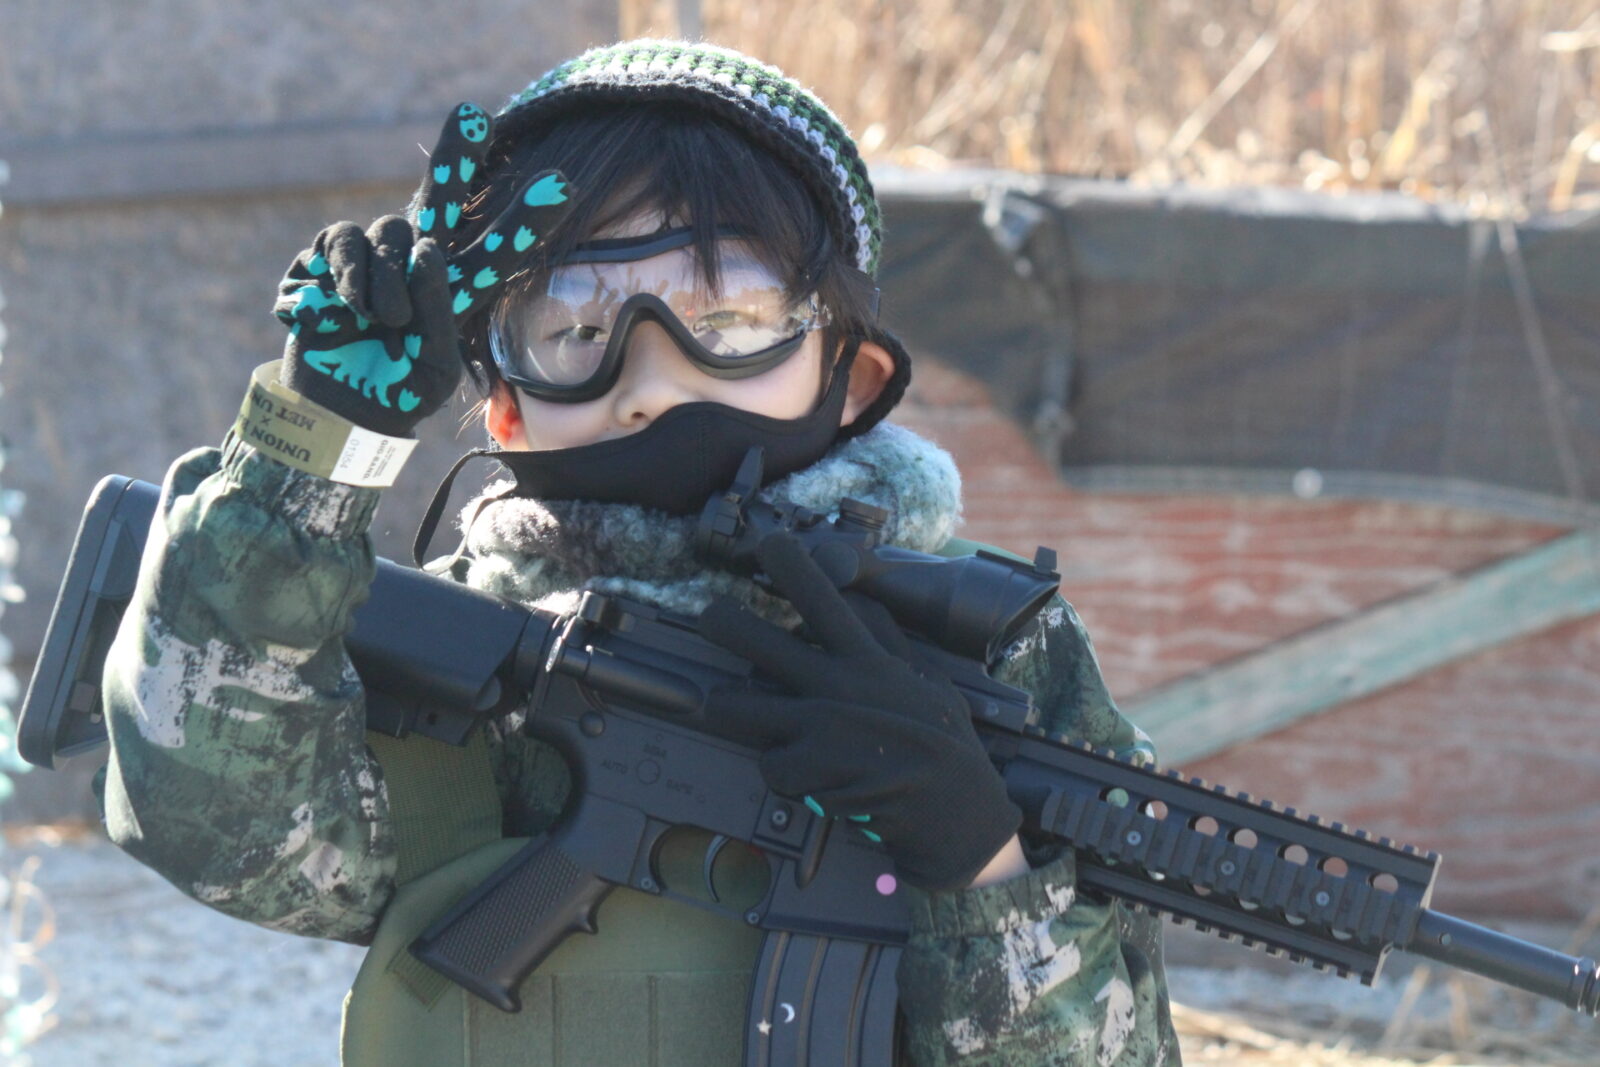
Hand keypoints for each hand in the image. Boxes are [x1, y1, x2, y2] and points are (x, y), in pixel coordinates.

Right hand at [274, 102, 571, 436]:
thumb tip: (426, 248)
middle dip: (457, 155)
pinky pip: (341, 244)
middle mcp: (417, 259)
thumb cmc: (398, 387)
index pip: (496, 247)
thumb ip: (440, 308)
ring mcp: (372, 253)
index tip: (562, 185)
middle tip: (474, 116)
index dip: (525, 220)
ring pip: (388, 233)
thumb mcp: (436, 362)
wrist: (338, 407)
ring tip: (381, 323)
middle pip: (441, 196)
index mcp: (456, 286)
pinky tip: (337, 315)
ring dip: (383, 284)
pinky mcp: (327, 255)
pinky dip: (343, 282)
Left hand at [697, 534, 1022, 890]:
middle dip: (721, 622)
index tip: (767, 543)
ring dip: (735, 710)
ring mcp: (819, 726)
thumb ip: (887, 639)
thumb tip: (858, 597)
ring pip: (735, 705)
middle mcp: (838, 684)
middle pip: (753, 638)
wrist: (955, 810)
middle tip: (712, 618)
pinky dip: (782, 772)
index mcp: (869, 658)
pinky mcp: (808, 770)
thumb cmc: (944, 741)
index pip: (824, 597)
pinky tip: (808, 775)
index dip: (789, 563)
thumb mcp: (926, 677)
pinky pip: (766, 763)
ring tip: (742, 711)